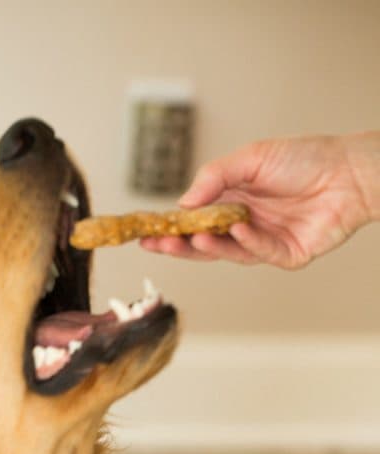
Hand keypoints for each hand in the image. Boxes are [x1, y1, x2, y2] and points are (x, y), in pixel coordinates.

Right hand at [141, 135, 372, 268]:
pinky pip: (260, 251)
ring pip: (228, 252)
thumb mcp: (251, 158)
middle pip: (204, 244)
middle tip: (156, 243)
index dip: (170, 227)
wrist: (349, 170)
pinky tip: (237, 229)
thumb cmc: (304, 158)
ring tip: (192, 238)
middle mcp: (244, 226)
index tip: (145, 231)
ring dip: (209, 247)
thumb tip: (183, 203)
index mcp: (232, 203)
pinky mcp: (286, 255)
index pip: (193, 221)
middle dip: (179, 245)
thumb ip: (215, 177)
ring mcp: (264, 242)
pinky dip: (247, 241)